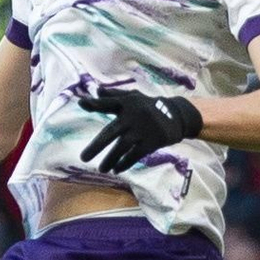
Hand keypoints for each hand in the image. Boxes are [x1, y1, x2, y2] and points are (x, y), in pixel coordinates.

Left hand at [79, 88, 202, 173]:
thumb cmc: (150, 106)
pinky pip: (135, 154)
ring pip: (122, 146)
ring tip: (102, 169)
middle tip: (83, 158)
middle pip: (111, 132)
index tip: (81, 103)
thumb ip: (114, 95)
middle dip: (97, 146)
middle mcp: (133, 116)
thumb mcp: (134, 97)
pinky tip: (117, 169)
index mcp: (127, 103)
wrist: (178, 115)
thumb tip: (95, 90)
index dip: (96, 103)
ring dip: (110, 159)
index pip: (109, 102)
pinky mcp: (152, 141)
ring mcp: (143, 129)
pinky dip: (125, 162)